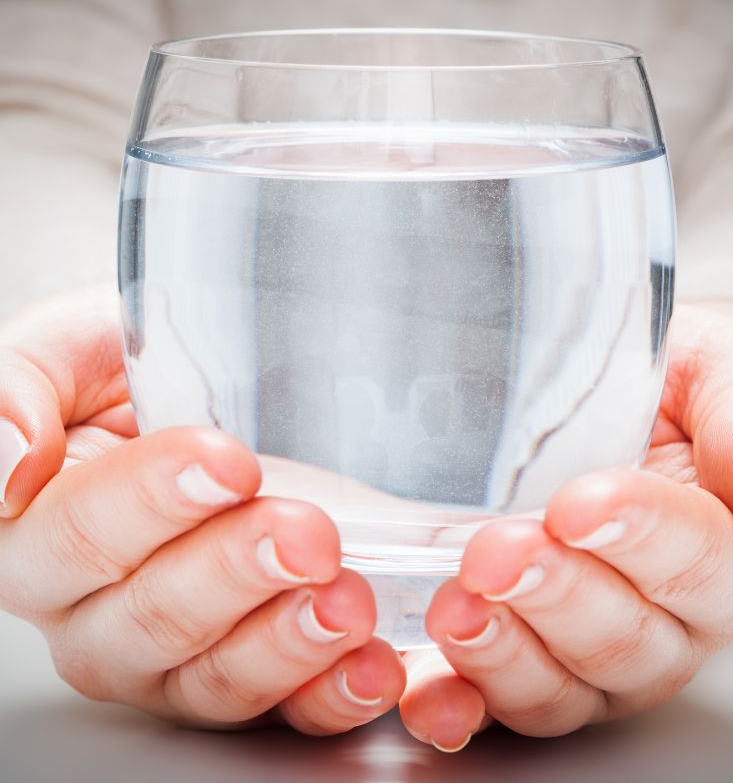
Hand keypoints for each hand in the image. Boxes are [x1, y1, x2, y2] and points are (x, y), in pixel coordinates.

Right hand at [0, 287, 404, 731]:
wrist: (227, 394)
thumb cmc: (140, 372)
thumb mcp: (74, 349)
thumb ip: (21, 386)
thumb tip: (7, 463)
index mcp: (44, 533)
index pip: (77, 536)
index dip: (150, 505)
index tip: (225, 464)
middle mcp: (101, 612)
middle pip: (153, 620)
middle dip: (235, 573)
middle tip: (304, 532)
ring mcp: (179, 655)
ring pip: (217, 679)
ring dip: (288, 643)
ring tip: (345, 601)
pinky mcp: (256, 671)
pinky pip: (286, 708)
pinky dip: (334, 693)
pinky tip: (370, 663)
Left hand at [399, 301, 732, 750]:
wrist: (603, 386)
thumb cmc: (676, 379)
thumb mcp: (728, 369)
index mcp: (728, 553)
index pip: (701, 563)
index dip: (640, 538)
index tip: (579, 505)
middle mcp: (666, 621)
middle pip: (624, 640)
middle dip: (556, 596)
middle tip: (499, 552)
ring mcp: (589, 651)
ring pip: (560, 686)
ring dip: (502, 652)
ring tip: (457, 607)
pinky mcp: (522, 656)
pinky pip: (494, 699)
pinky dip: (456, 701)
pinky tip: (425, 688)